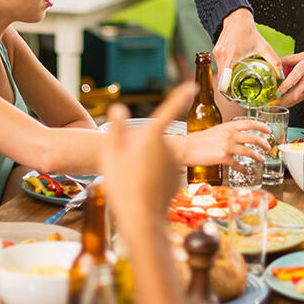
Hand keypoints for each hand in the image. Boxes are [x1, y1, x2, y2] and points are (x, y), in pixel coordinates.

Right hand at [100, 84, 192, 227]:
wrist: (140, 217)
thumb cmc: (122, 184)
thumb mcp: (111, 154)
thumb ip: (117, 129)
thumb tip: (118, 108)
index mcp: (153, 135)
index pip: (169, 110)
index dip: (180, 96)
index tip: (192, 86)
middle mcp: (169, 147)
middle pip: (154, 139)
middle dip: (143, 147)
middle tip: (126, 165)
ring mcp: (175, 164)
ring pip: (159, 156)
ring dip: (148, 162)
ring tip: (132, 179)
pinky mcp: (177, 179)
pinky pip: (163, 171)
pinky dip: (154, 175)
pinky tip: (142, 187)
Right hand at [182, 118, 269, 170]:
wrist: (186, 148)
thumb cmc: (197, 140)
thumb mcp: (215, 131)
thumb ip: (227, 134)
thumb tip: (236, 139)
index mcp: (228, 126)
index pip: (249, 123)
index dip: (261, 126)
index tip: (268, 129)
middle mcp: (230, 135)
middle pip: (253, 137)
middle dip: (263, 143)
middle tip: (268, 146)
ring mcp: (228, 146)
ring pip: (249, 151)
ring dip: (257, 156)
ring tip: (261, 159)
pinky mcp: (224, 157)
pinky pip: (238, 164)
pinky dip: (243, 168)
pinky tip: (245, 171)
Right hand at [213, 8, 281, 90]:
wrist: (236, 17)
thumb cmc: (248, 31)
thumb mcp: (263, 47)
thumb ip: (274, 61)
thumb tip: (280, 75)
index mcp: (231, 56)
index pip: (224, 80)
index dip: (227, 92)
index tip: (234, 98)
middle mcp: (221, 55)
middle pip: (221, 78)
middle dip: (228, 87)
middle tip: (237, 94)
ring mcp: (217, 53)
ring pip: (220, 72)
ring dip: (227, 78)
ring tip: (236, 83)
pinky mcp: (216, 51)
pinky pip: (219, 65)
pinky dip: (225, 70)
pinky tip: (233, 71)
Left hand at [275, 52, 303, 106]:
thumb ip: (289, 59)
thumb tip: (276, 62)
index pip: (292, 80)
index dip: (283, 88)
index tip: (275, 93)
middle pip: (293, 95)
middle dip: (281, 101)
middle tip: (270, 104)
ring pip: (295, 100)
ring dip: (284, 104)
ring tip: (273, 106)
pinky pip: (298, 100)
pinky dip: (289, 103)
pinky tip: (282, 103)